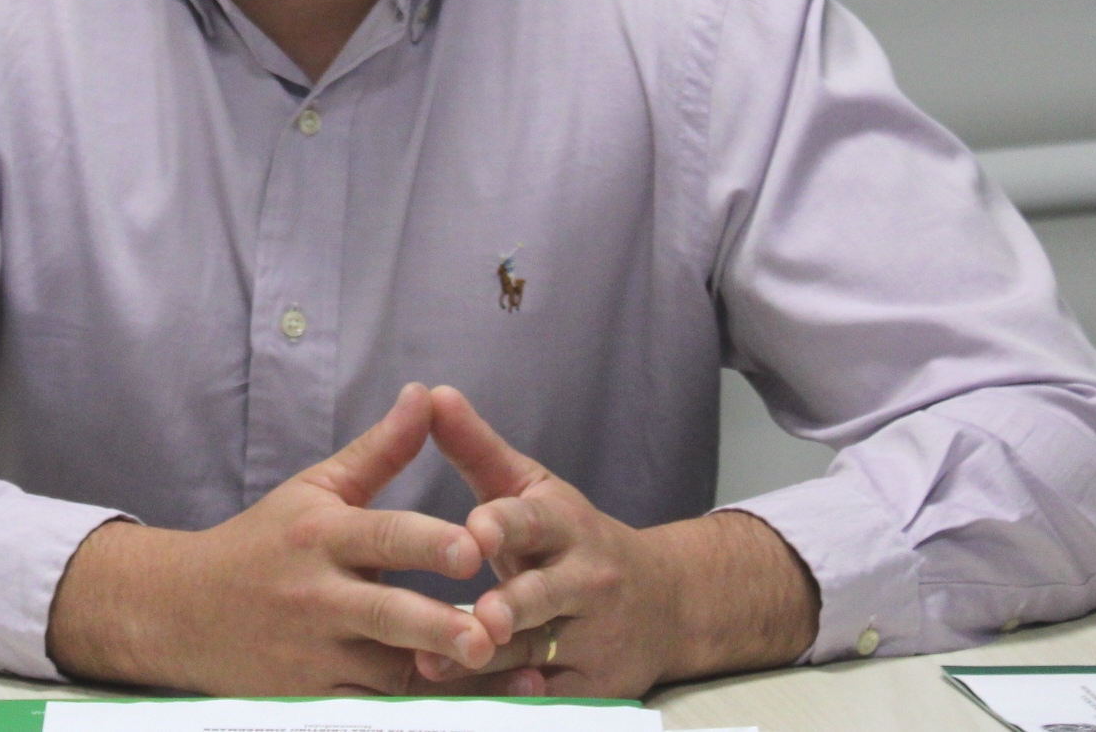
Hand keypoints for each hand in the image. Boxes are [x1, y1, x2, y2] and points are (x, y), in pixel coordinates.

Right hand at [45, 382, 495, 693]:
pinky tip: (471, 708)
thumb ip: (379, 450)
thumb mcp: (315, 487)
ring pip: (389, 674)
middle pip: (388, 615)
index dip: (428, 543)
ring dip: (446, 679)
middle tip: (489, 636)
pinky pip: (373, 710)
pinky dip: (417, 710)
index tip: (474, 550)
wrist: (182, 612)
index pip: (383, 536)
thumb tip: (426, 394)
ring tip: (508, 675)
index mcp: (323, 536)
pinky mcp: (310, 700)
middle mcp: (318, 597)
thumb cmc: (262, 542)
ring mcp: (313, 656)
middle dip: (438, 628)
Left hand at [411, 385, 817, 696]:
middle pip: (541, 594)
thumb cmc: (572, 539)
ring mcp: (594, 636)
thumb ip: (478, 449)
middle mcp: (586, 579)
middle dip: (511, 605)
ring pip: (535, 653)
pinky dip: (512, 699)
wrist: (664, 602)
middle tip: (478, 618)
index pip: (533, 520)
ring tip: (434, 666)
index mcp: (566, 524)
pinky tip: (474, 702)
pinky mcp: (595, 686)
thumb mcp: (532, 489)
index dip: (504, 524)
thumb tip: (431, 394)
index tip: (474, 527)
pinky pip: (546, 696)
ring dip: (487, 662)